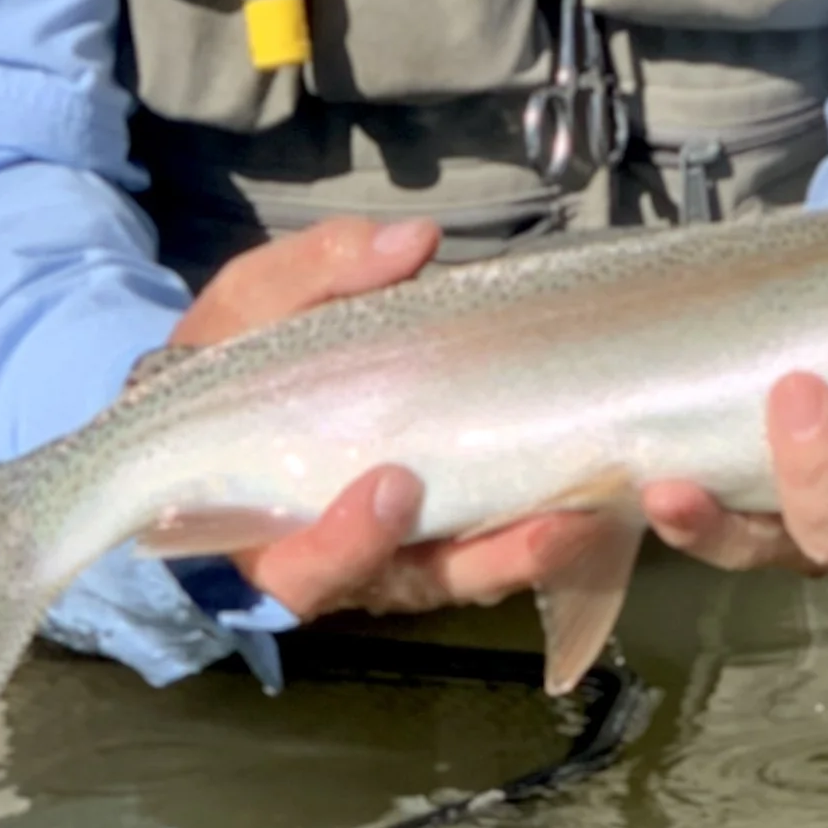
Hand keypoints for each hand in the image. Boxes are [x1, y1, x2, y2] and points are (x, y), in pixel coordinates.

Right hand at [167, 213, 628, 626]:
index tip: (394, 485)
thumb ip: (317, 274)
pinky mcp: (449, 527)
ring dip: (533, 550)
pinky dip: (541, 524)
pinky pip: (496, 541)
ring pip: (471, 572)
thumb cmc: (232, 359)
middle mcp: (342, 558)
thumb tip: (413, 242)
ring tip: (593, 513)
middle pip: (417, 584)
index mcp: (267, 525)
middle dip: (487, 562)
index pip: (307, 564)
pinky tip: (597, 494)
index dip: (349, 542)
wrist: (230, 397)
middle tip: (547, 526)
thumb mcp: (250, 307)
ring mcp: (401, 551)